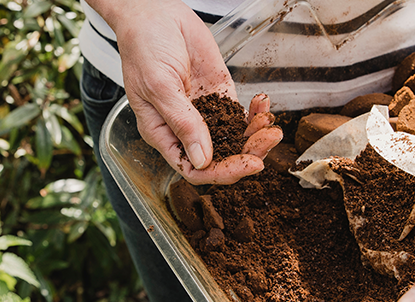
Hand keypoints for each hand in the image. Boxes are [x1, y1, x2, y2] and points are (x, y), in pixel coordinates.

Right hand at [93, 0, 281, 184]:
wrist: (155, 13)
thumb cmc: (143, 47)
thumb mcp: (159, 86)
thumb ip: (182, 122)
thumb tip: (201, 159)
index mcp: (162, 133)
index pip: (193, 168)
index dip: (221, 172)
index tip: (247, 164)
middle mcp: (184, 127)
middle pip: (219, 157)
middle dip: (247, 153)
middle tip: (268, 140)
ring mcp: (203, 111)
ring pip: (234, 138)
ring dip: (256, 135)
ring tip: (271, 126)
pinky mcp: (218, 93)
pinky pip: (240, 113)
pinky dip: (255, 113)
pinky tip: (264, 105)